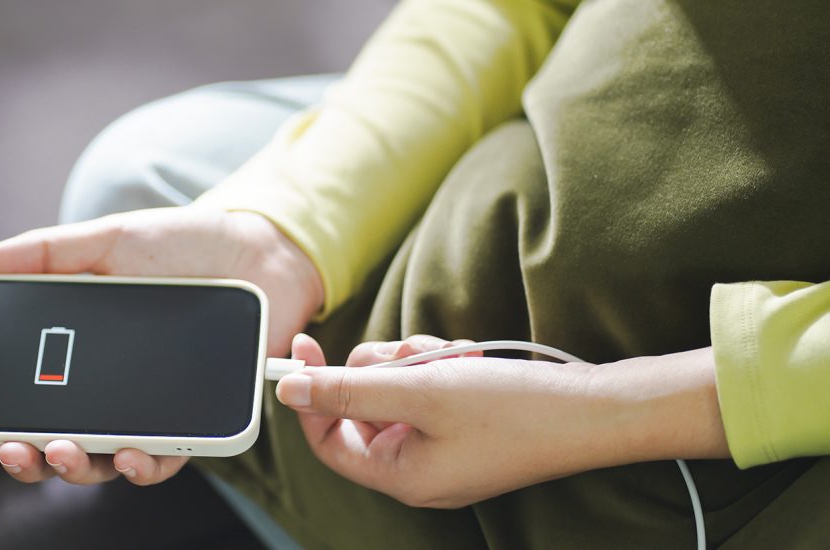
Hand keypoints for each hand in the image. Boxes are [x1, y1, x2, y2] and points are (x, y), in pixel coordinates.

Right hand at [0, 206, 323, 485]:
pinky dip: (146, 465)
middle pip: (61, 441)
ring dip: (80, 468)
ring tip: (66, 452)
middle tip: (18, 449)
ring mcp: (153, 410)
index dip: (6, 421)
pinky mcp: (197, 420)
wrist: (258, 251)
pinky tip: (130, 455)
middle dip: (34, 458)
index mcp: (81, 354)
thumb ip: (44, 253)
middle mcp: (112, 391)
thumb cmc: (180, 245)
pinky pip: (168, 458)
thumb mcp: (106, 241)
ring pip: (108, 460)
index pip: (34, 398)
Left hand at [276, 335, 728, 508]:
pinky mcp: (465, 428)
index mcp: (400, 476)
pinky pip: (428, 390)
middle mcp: (417, 469)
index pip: (327, 438)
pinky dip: (440, 368)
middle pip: (361, 408)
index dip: (310, 392)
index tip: (303, 344)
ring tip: (449, 357)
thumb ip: (347, 390)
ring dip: (414, 363)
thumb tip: (288, 389)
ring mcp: (443, 449)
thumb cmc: (513, 410)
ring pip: (395, 390)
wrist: (595, 410)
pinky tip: (467, 360)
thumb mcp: (418, 391)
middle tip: (409, 353)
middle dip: (380, 369)